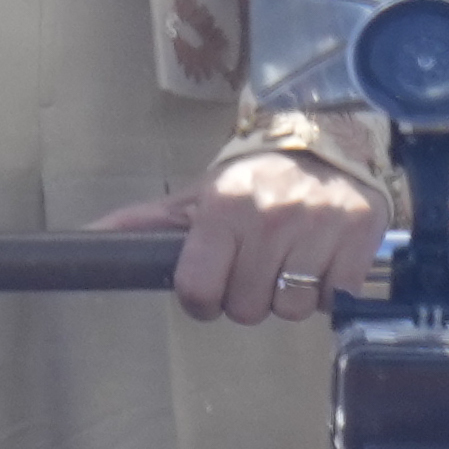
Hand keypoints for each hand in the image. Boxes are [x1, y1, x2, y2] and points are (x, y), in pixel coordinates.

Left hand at [107, 153, 385, 324]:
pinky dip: (331, 288)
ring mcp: (319, 227)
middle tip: (259, 264)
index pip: (198, 290)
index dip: (203, 299)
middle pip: (246, 308)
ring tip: (293, 260)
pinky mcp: (361, 235)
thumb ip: (147, 222)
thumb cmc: (256, 176)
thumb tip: (87, 237)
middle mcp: (270, 217)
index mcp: (224, 207)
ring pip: (292, 310)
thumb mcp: (201, 194)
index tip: (213, 287)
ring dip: (292, 295)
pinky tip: (324, 258)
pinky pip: (337, 299)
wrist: (329, 138)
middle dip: (249, 295)